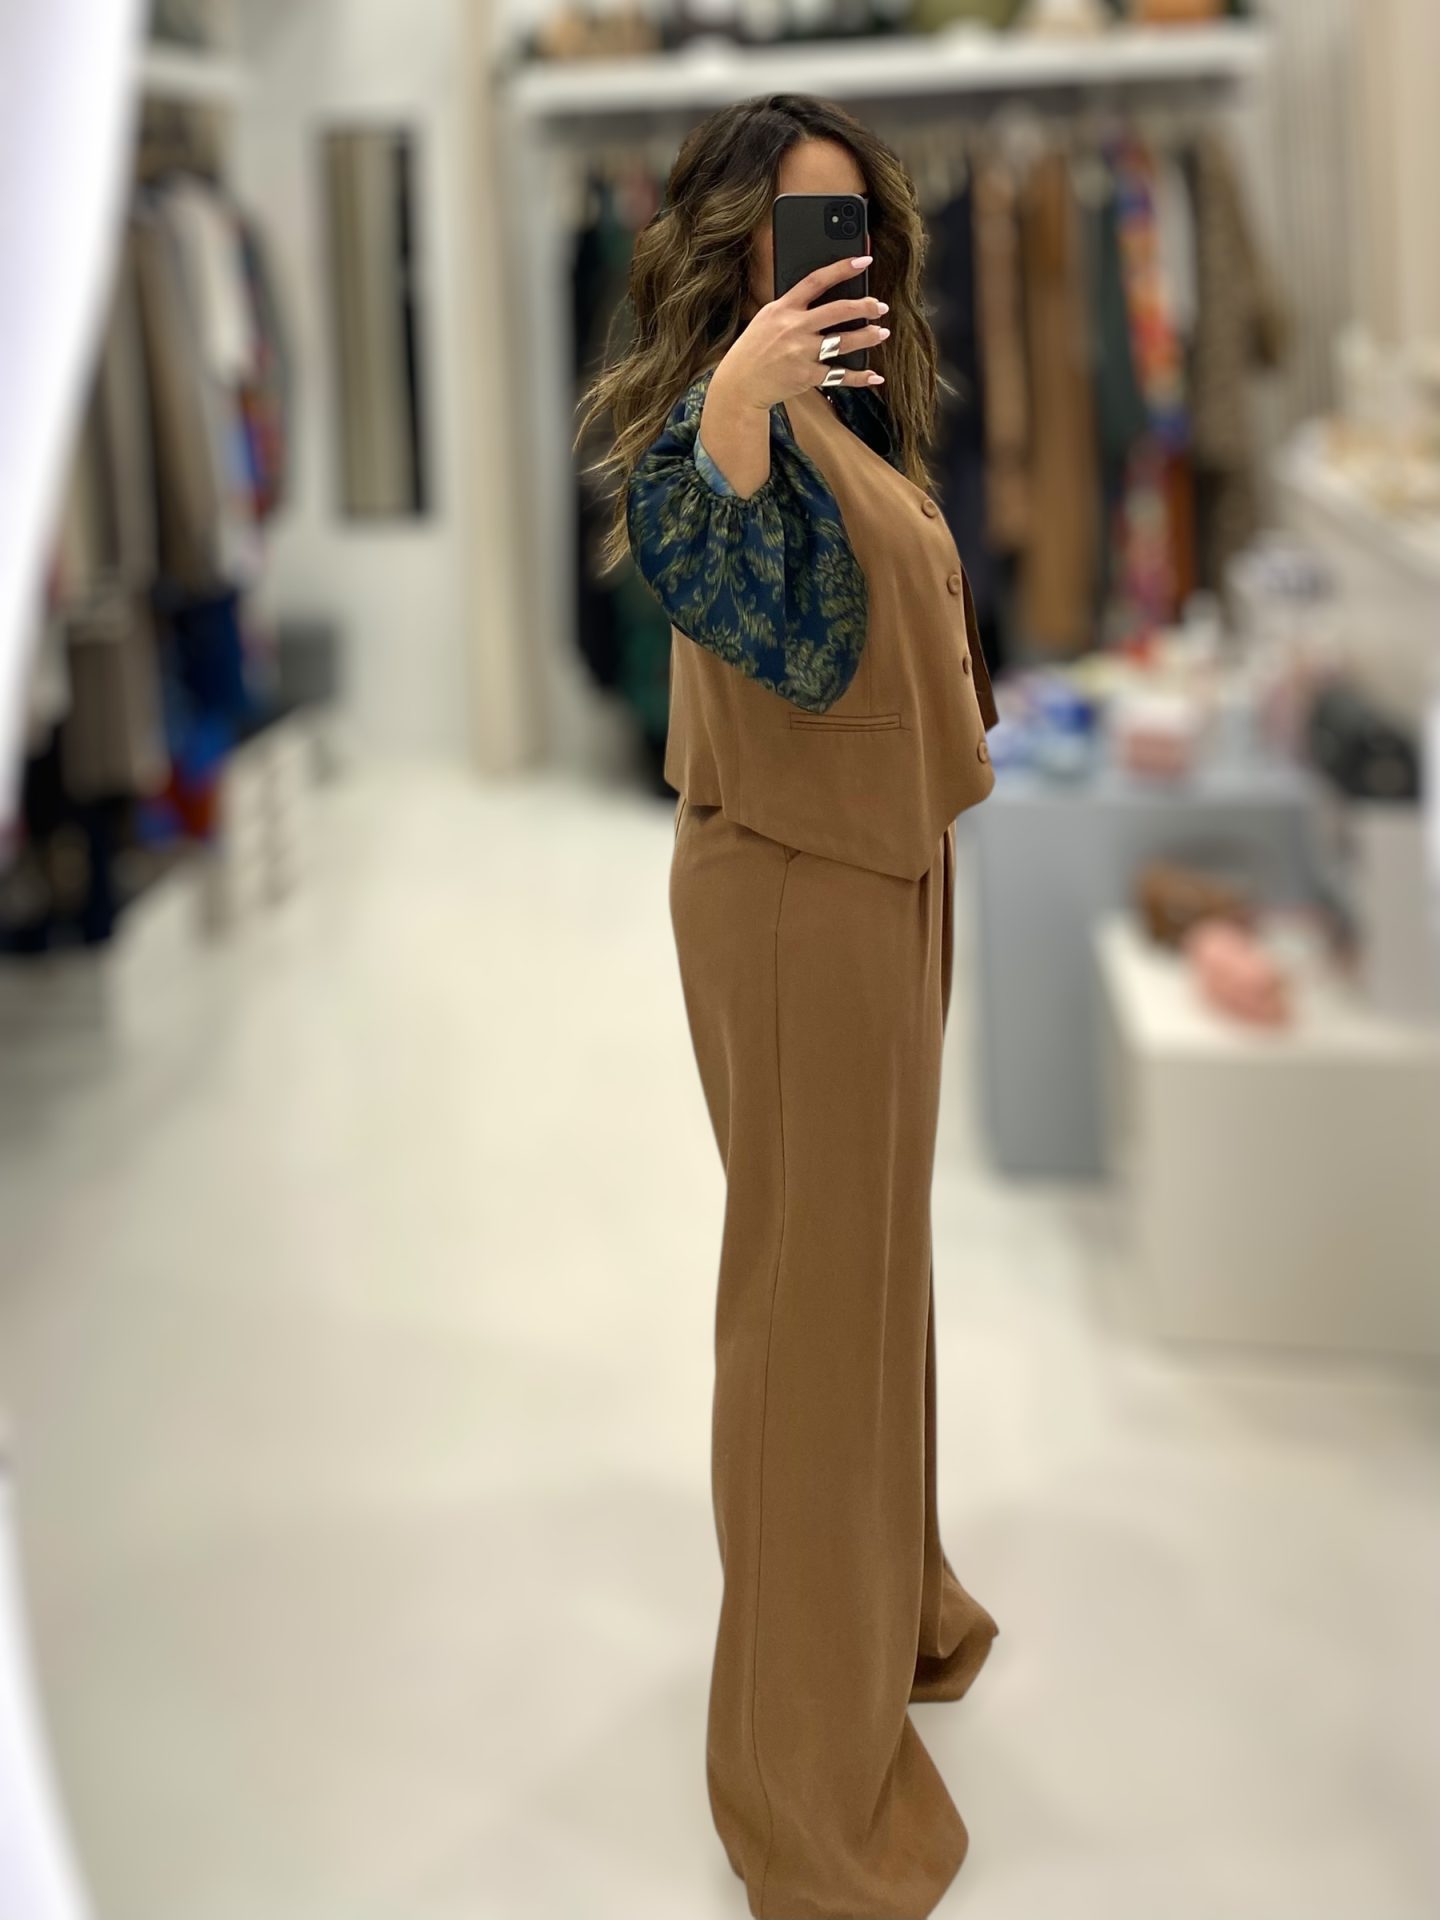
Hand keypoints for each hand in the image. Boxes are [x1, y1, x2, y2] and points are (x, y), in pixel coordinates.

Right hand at [712, 254, 888, 411]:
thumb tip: (822, 296)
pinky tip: (874, 376)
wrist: (739, 384)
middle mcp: (794, 327)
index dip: (842, 268)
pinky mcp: (806, 375)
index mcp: (783, 308)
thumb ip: (791, 307)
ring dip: (868, 337)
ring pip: (844, 341)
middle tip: (880, 306)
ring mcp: (801, 352)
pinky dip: (859, 377)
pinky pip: (839, 375)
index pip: (816, 280)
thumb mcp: (767, 319)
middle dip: (864, 306)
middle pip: (838, 310)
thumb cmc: (754, 349)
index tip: (864, 260)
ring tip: (881, 333)